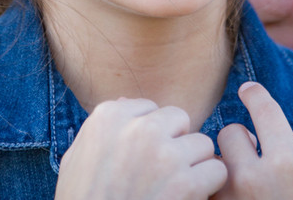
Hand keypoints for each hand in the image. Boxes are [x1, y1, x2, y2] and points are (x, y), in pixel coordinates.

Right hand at [55, 99, 226, 199]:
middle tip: (162, 171)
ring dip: (193, 165)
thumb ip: (103, 129)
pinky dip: (208, 187)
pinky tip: (188, 198)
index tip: (141, 158)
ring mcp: (164, 155)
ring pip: (202, 144)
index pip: (149, 108)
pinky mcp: (186, 184)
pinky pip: (216, 170)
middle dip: (175, 143)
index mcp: (109, 117)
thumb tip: (126, 101)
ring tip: (174, 187)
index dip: (150, 135)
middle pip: (179, 120)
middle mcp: (138, 129)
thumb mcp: (76, 158)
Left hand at [213, 82, 292, 199]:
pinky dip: (213, 188)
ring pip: (212, 160)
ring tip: (244, 179)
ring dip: (225, 164)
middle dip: (242, 140)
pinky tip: (232, 195)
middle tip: (256, 156)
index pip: (263, 110)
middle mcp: (251, 181)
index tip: (249, 89)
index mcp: (288, 167)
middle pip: (229, 133)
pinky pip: (205, 189)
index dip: (255, 94)